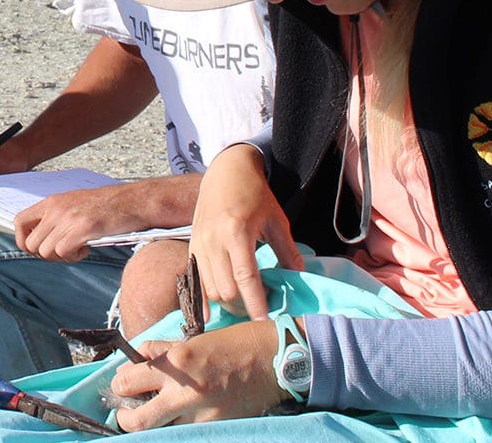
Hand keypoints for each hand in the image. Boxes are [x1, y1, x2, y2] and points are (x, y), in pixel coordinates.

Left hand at [13, 176, 193, 262]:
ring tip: (76, 250)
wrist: (134, 201)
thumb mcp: (74, 204)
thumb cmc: (107, 207)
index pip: (18, 222)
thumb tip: (39, 238)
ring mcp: (69, 218)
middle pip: (30, 244)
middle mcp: (56, 208)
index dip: (24, 240)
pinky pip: (63, 252)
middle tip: (64, 252)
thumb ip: (55, 217)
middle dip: (45, 255)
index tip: (40, 248)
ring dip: (60, 258)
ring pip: (45, 251)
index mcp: (52, 201)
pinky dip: (73, 258)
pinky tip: (85, 250)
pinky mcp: (83, 228)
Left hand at [109, 321, 290, 429]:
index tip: (124, 384)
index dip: (120, 384)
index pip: (127, 382)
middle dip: (125, 418)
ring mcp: (203, 414)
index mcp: (177, 362)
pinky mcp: (218, 426)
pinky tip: (184, 415)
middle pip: (137, 421)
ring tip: (159, 413)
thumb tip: (135, 359)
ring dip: (156, 423)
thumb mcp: (195, 339)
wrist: (277, 359)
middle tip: (128, 412)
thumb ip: (162, 352)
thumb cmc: (236, 343)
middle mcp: (186, 391)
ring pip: (162, 431)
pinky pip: (188, 432)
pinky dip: (181, 426)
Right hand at [192, 145, 302, 317]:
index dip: (256, 303)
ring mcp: (199, 245)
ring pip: (210, 290)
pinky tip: (213, 313)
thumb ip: (287, 250)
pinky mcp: (192, 247)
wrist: (225, 173)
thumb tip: (298, 277)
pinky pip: (196, 281)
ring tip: (246, 302)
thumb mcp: (276, 219)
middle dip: (244, 306)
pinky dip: (205, 299)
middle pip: (226, 290)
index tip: (266, 320)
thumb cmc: (254, 194)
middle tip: (262, 306)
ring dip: (228, 302)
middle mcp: (213, 241)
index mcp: (236, 232)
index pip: (246, 278)